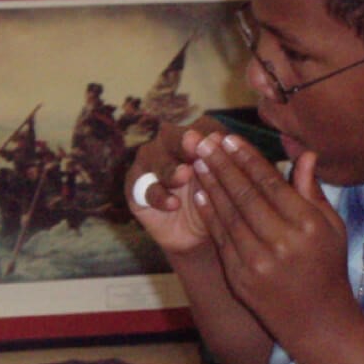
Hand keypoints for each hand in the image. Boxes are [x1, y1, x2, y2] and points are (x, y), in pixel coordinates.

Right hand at [124, 118, 222, 254]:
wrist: (197, 236)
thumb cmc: (218, 203)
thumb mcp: (229, 186)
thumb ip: (227, 164)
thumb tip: (222, 140)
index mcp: (196, 137)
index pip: (202, 127)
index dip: (212, 135)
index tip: (225, 144)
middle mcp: (169, 143)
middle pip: (173, 136)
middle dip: (185, 142)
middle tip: (196, 145)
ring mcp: (149, 162)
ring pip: (155, 158)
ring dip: (171, 168)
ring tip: (184, 176)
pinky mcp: (135, 186)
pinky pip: (145, 188)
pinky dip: (160, 196)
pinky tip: (173, 204)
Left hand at [188, 131, 355, 349]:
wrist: (317, 321)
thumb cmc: (327, 266)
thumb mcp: (331, 227)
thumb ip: (312, 190)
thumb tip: (305, 153)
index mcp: (306, 225)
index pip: (269, 183)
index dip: (247, 158)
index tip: (229, 138)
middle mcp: (281, 242)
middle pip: (244, 195)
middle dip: (221, 165)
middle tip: (202, 142)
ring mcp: (257, 262)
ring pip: (228, 214)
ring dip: (210, 185)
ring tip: (196, 161)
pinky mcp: (239, 277)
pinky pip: (219, 238)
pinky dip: (209, 214)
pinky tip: (199, 193)